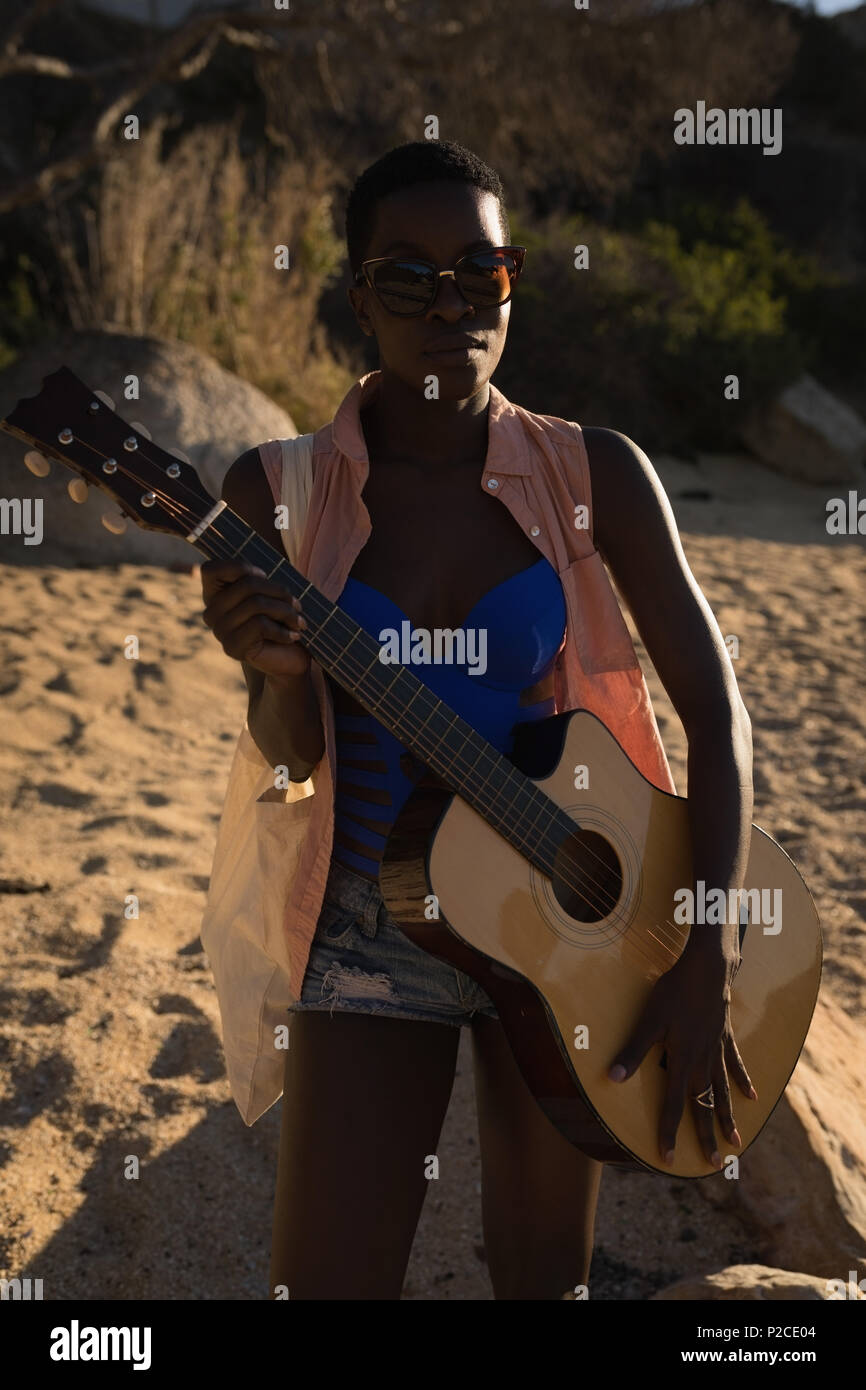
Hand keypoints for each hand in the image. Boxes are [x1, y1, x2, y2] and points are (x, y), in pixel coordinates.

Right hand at [200, 559, 309, 681]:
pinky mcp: (232, 647)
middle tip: (297, 605)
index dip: (241, 567)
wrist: (289, 659)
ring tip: (299, 621)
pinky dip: (283, 630)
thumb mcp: (270, 594)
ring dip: (286, 612)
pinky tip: (293, 636)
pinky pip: (260, 626)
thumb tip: (259, 575)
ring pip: (256, 604)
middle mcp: (212, 612)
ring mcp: (220, 631)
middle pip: (247, 584)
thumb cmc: (281, 620)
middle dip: (279, 591)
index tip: (264, 576)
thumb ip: (258, 580)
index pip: (211, 569)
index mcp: (215, 594)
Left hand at [607, 947, 756, 1167]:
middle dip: (706, 1136)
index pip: (674, 1105)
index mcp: (683, 1061)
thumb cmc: (674, 992)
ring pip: (723, 1092)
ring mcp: (717, 1050)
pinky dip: (743, 1082)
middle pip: (704, 1105)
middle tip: (713, 1165)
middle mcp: (703, 1061)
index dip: (669, 1132)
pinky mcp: (726, 1037)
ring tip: (736, 1144)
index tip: (668, 1159)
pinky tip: (753, 1097)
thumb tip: (612, 1078)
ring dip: (727, 1118)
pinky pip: (736, 1066)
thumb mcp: (648, 1021)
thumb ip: (632, 1051)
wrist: (706, 969)